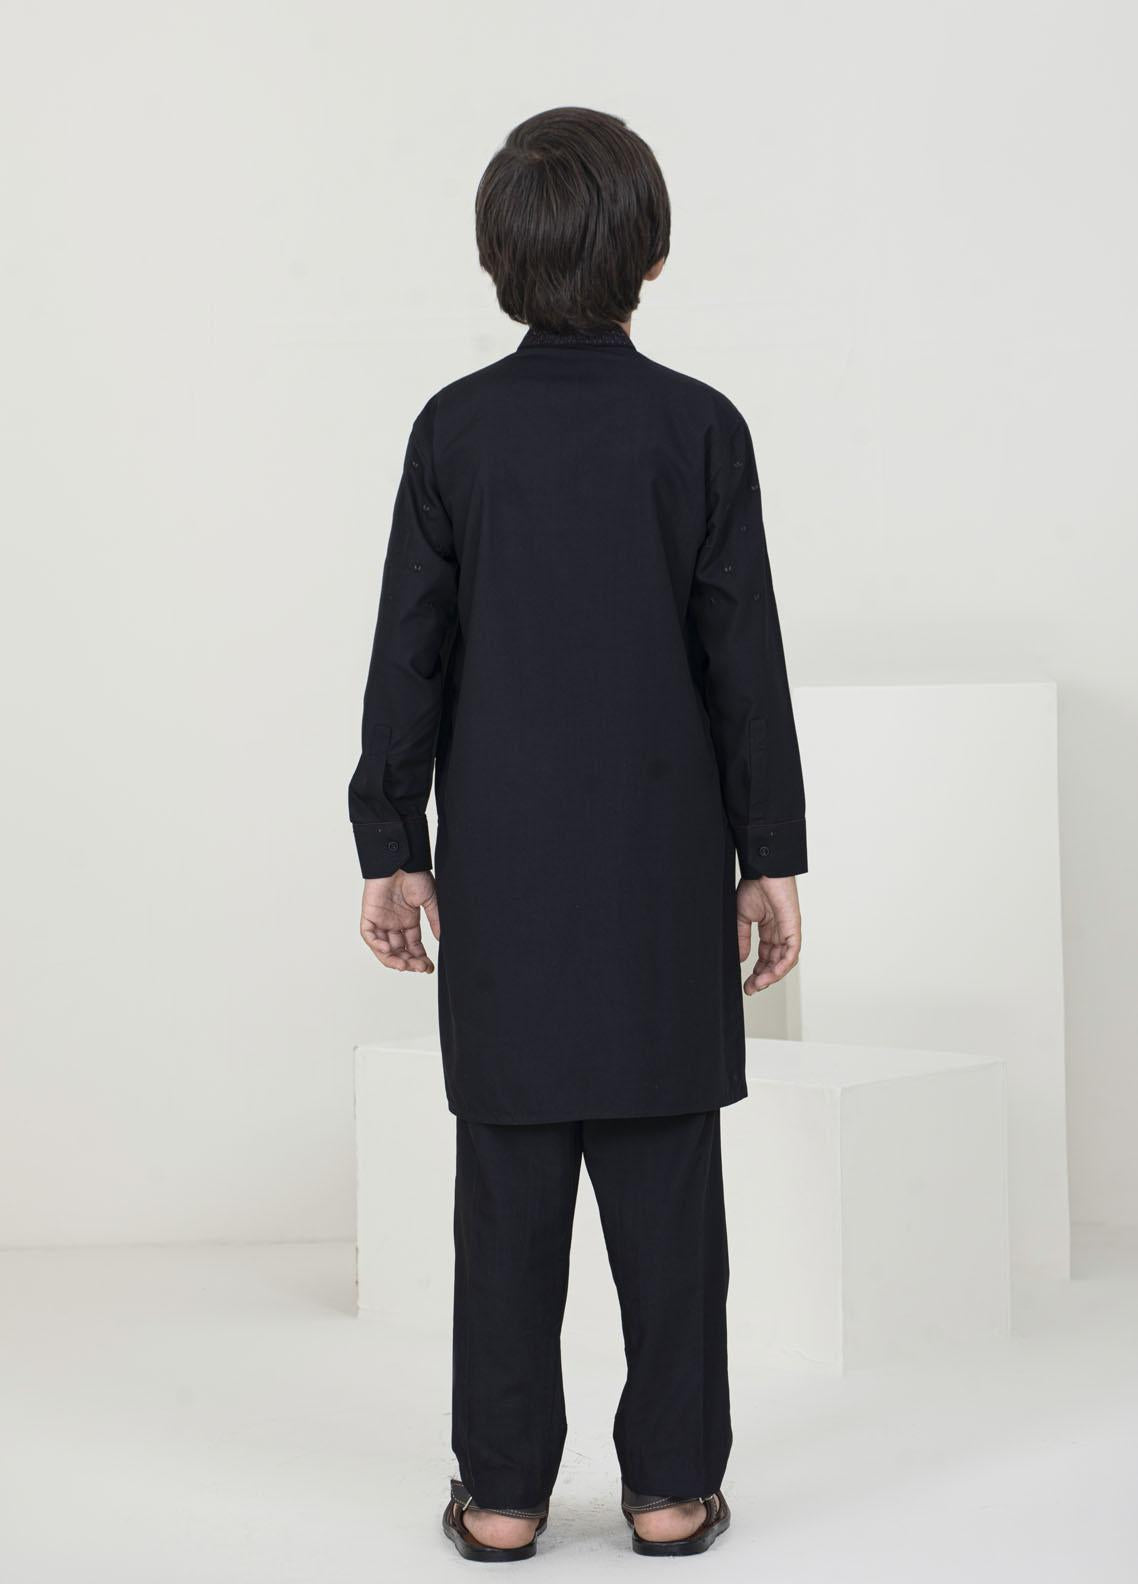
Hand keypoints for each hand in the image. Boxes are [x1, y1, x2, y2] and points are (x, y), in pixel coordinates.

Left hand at [359, 870, 440, 972]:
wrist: (401, 860)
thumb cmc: (414, 874)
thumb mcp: (430, 900)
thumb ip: (435, 920)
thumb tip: (442, 940)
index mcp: (408, 920)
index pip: (413, 946)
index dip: (420, 958)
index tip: (428, 967)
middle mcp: (394, 923)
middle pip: (399, 950)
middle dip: (409, 962)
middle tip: (419, 968)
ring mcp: (381, 919)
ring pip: (383, 948)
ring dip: (393, 959)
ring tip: (404, 965)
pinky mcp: (369, 914)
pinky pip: (369, 936)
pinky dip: (377, 945)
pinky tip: (389, 950)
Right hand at [736, 874, 801, 994]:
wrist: (762, 870)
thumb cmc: (755, 885)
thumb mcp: (742, 918)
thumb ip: (742, 938)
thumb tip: (740, 959)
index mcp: (768, 929)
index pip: (765, 957)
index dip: (757, 972)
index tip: (747, 984)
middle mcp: (780, 932)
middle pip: (775, 962)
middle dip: (763, 978)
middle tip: (751, 988)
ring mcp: (788, 930)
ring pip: (784, 961)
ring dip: (772, 975)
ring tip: (759, 984)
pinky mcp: (793, 927)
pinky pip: (792, 952)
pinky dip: (783, 965)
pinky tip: (772, 974)